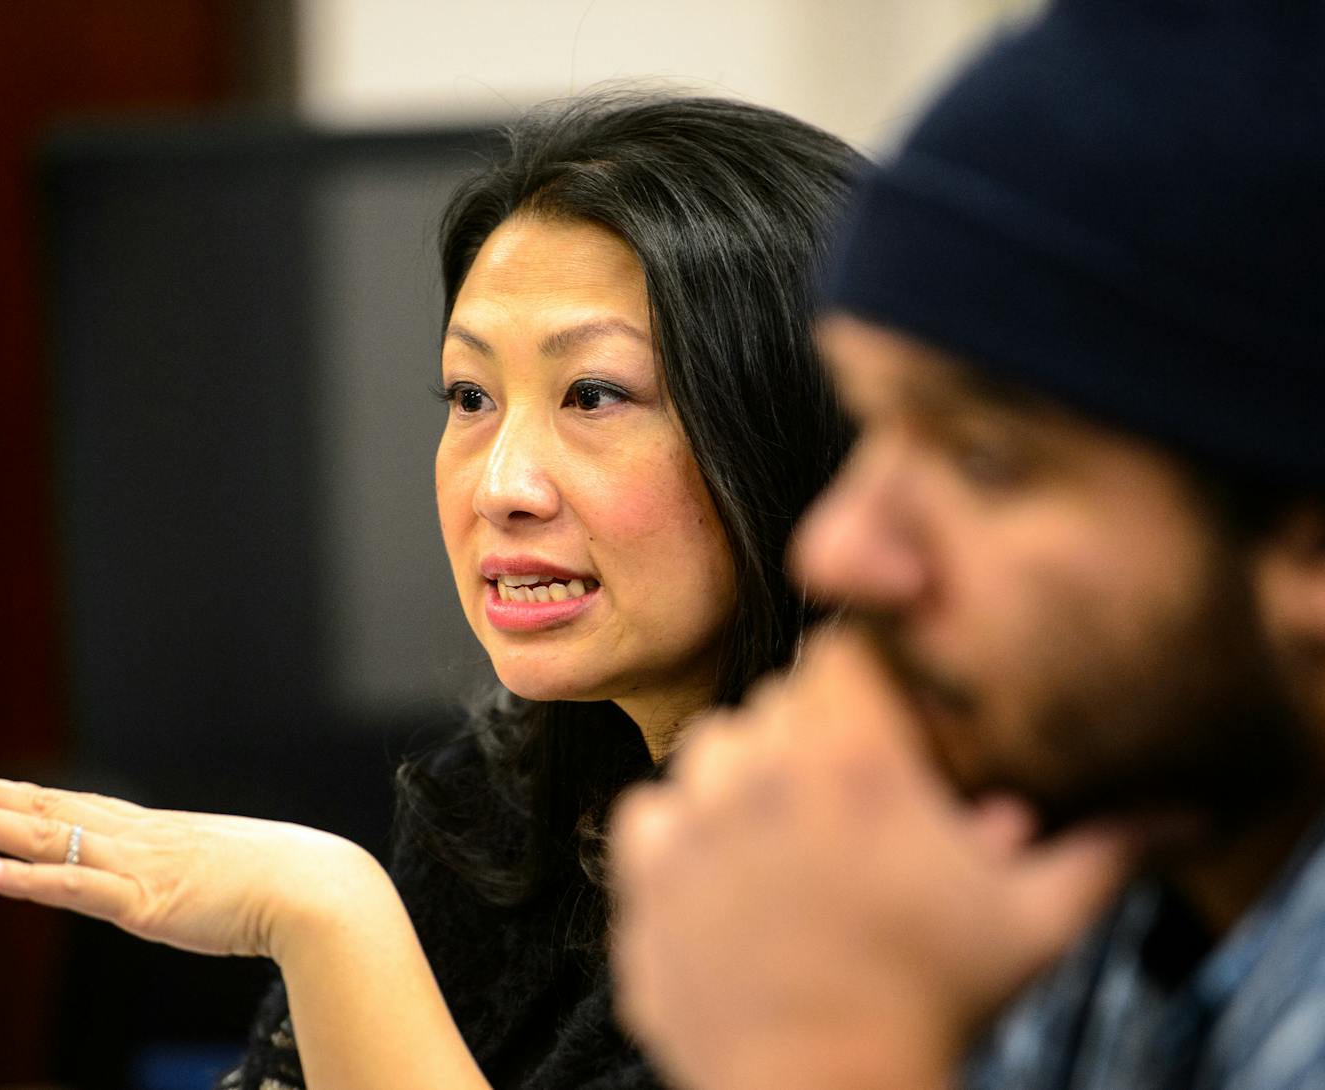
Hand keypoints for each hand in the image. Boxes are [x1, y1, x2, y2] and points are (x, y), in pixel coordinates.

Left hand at [0, 765, 387, 962]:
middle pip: (51, 808)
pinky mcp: (146, 902)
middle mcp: (142, 839)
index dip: (25, 793)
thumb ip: (205, 871)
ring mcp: (141, 867)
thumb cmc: (290, 880)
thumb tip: (204, 878)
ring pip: (50, 836)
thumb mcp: (235, 868)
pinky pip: (75, 886)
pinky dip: (25, 878)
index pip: (77, 807)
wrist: (319, 888)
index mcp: (162, 832)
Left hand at [609, 627, 1142, 1089]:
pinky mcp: (645, 873)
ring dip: (743, 774)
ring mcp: (696, 820)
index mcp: (855, 762)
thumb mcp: (1032, 922)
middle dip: (814, 735)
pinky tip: (723, 875)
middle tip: (848, 804)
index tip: (882, 724)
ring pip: (711, 746)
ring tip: (786, 836)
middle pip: (777, 700)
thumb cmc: (932, 1004)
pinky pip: (648, 809)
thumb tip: (1183, 819)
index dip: (862, 681)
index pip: (839, 653)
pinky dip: (677, 830)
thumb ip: (1103, 851)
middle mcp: (764, 773)